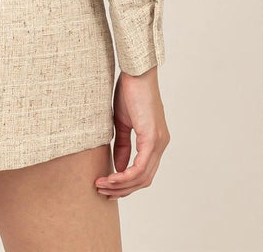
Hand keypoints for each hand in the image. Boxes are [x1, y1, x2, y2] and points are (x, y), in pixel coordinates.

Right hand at [93, 67, 168, 197]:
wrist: (136, 72)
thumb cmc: (130, 91)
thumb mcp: (123, 122)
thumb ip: (123, 145)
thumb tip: (119, 167)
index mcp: (155, 140)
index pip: (144, 171)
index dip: (126, 183)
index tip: (107, 185)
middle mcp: (161, 144)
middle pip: (144, 179)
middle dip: (123, 189)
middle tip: (102, 191)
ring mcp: (159, 142)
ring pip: (142, 177)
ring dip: (121, 185)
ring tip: (101, 185)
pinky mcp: (152, 138)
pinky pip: (140, 167)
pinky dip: (125, 176)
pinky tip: (111, 177)